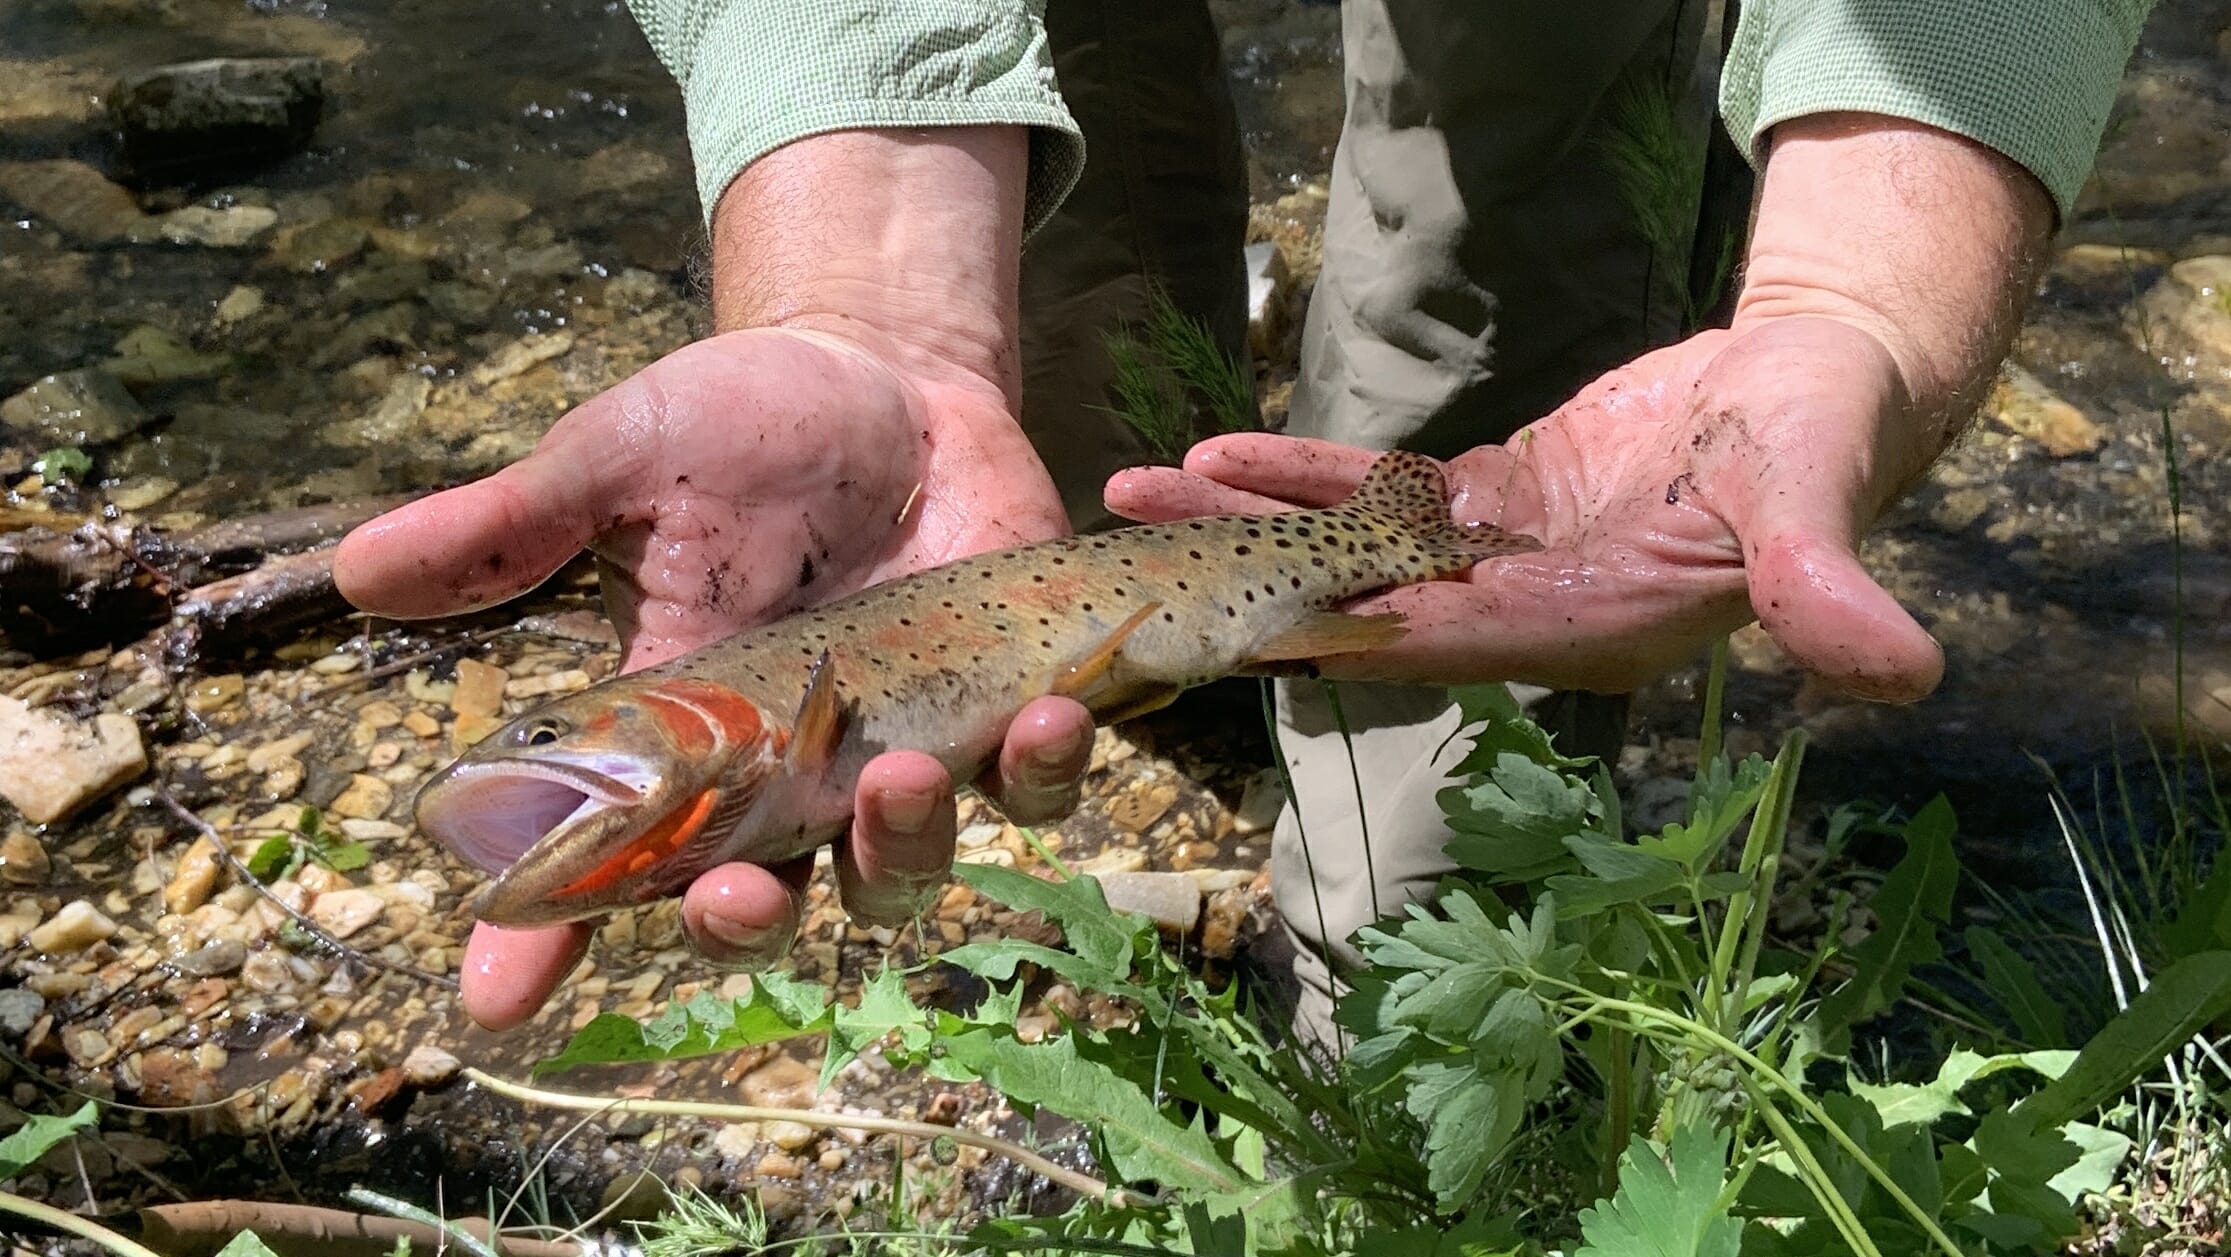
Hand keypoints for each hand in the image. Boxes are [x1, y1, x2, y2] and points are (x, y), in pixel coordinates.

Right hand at [334, 129, 1094, 1028]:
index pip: (598, 863)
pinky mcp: (1009, 704)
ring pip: (905, 866)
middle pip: (770, 900)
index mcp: (682, 739)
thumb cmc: (743, 427)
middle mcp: (789, 775)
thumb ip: (512, 527)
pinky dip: (1048, 763)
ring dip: (905, 847)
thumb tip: (355, 571)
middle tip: (741, 887)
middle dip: (752, 917)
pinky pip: (1036, 777)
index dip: (543, 939)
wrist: (886, 374)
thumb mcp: (619, 463)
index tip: (493, 996)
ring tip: (903, 778)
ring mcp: (904, 750)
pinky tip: (1050, 713)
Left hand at [1109, 112, 2053, 701]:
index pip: (1451, 639)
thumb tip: (1902, 672)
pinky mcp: (1492, 503)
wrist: (1820, 384)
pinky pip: (1378, 494)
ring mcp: (1502, 558)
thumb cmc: (1826, 435)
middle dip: (1248, 589)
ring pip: (1351, 546)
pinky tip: (1221, 452)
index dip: (1349, 634)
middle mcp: (1528, 609)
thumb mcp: (1820, 507)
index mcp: (1592, 627)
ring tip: (1137, 496)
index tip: (1241, 633)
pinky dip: (1303, 476)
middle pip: (1365, 604)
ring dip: (1244, 525)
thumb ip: (1827, 588)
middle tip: (1128, 576)